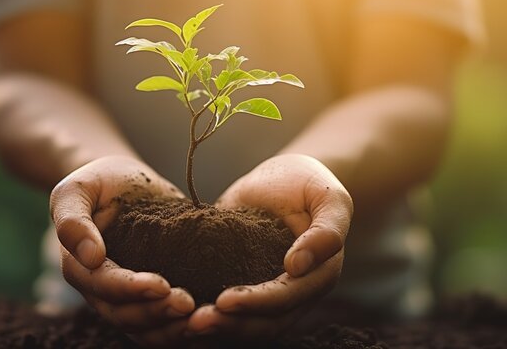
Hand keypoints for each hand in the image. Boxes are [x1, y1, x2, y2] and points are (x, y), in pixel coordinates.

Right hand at [50, 155, 194, 346]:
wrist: (122, 181)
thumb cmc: (98, 182)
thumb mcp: (77, 189)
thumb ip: (72, 219)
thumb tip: (90, 256)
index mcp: (80, 267)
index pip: (103, 286)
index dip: (130, 289)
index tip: (160, 284)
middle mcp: (102, 290)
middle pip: (125, 315)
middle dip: (156, 312)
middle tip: (187, 304)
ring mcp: (129, 297)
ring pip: (146, 327)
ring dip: (173, 327)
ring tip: (201, 318)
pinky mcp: (155, 294)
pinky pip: (165, 322)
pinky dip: (184, 326)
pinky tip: (210, 318)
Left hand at [186, 154, 352, 338]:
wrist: (284, 177)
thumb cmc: (309, 183)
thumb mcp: (328, 196)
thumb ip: (326, 229)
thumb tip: (297, 266)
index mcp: (317, 275)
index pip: (287, 299)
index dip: (257, 303)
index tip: (224, 300)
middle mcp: (293, 292)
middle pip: (264, 322)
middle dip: (230, 325)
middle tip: (195, 322)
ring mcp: (265, 292)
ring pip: (244, 324)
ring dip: (216, 328)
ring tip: (184, 325)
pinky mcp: (239, 282)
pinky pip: (226, 309)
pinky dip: (207, 315)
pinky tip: (178, 316)